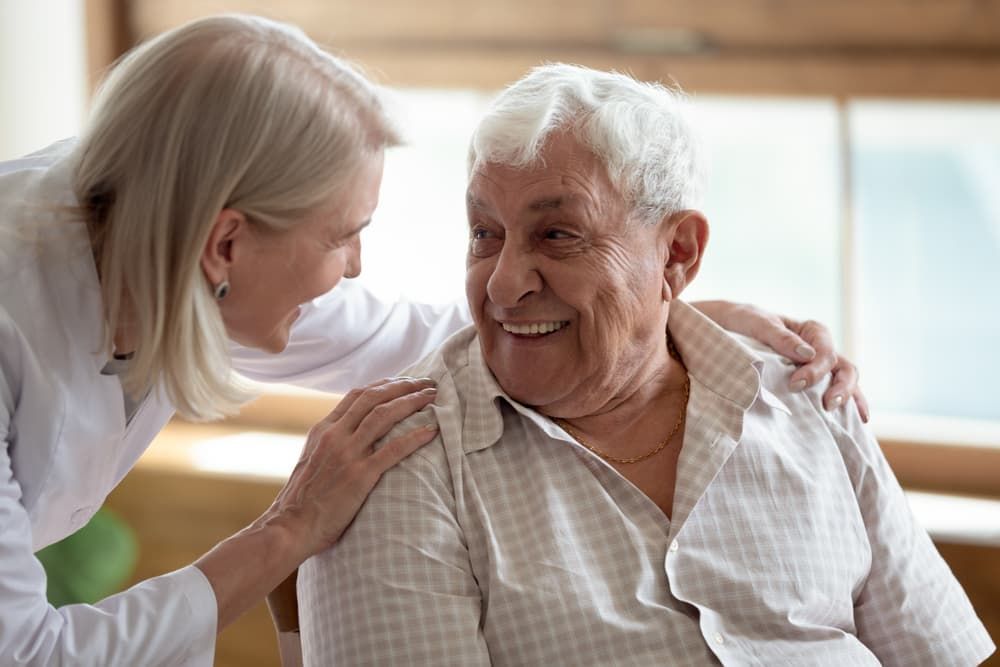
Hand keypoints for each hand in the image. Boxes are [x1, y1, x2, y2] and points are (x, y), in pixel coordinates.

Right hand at [265, 377, 439, 560]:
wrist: (289, 527)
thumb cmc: (301, 502)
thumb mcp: (311, 461)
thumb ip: (329, 444)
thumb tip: (350, 436)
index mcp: (323, 430)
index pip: (356, 395)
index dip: (384, 384)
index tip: (404, 381)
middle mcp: (335, 436)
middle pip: (374, 398)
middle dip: (403, 386)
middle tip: (426, 382)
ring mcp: (348, 454)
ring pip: (385, 415)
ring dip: (412, 402)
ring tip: (432, 396)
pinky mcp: (360, 476)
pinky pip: (394, 449)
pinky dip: (415, 436)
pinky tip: (432, 430)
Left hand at [693, 301, 868, 421]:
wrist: (713, 330)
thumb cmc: (734, 322)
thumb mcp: (752, 322)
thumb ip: (777, 336)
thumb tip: (808, 355)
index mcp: (806, 330)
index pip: (824, 347)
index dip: (816, 368)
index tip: (796, 384)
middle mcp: (814, 349)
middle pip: (842, 365)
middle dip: (842, 386)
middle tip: (828, 406)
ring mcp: (812, 369)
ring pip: (843, 380)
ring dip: (850, 397)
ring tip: (850, 418)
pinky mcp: (805, 385)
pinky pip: (830, 393)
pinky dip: (846, 405)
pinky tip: (856, 423)